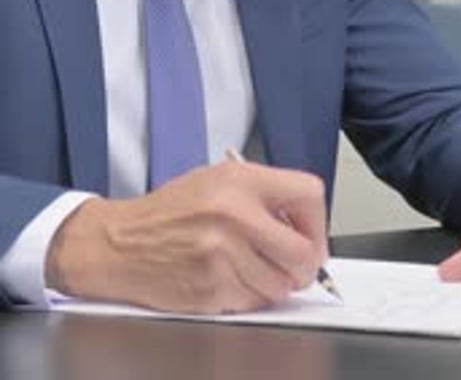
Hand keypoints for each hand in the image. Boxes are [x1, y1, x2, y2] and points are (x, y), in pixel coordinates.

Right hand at [45, 161, 327, 313]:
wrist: (121, 242)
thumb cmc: (169, 211)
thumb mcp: (217, 180)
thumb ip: (263, 194)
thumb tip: (305, 223)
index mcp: (239, 181)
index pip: (309, 194)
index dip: (317, 220)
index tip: (311, 232)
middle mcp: (234, 214)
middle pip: (304, 251)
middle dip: (305, 263)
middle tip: (295, 263)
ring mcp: (223, 253)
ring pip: (282, 284)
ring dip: (275, 283)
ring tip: (251, 266)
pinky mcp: (212, 287)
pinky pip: (255, 302)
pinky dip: (250, 297)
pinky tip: (229, 278)